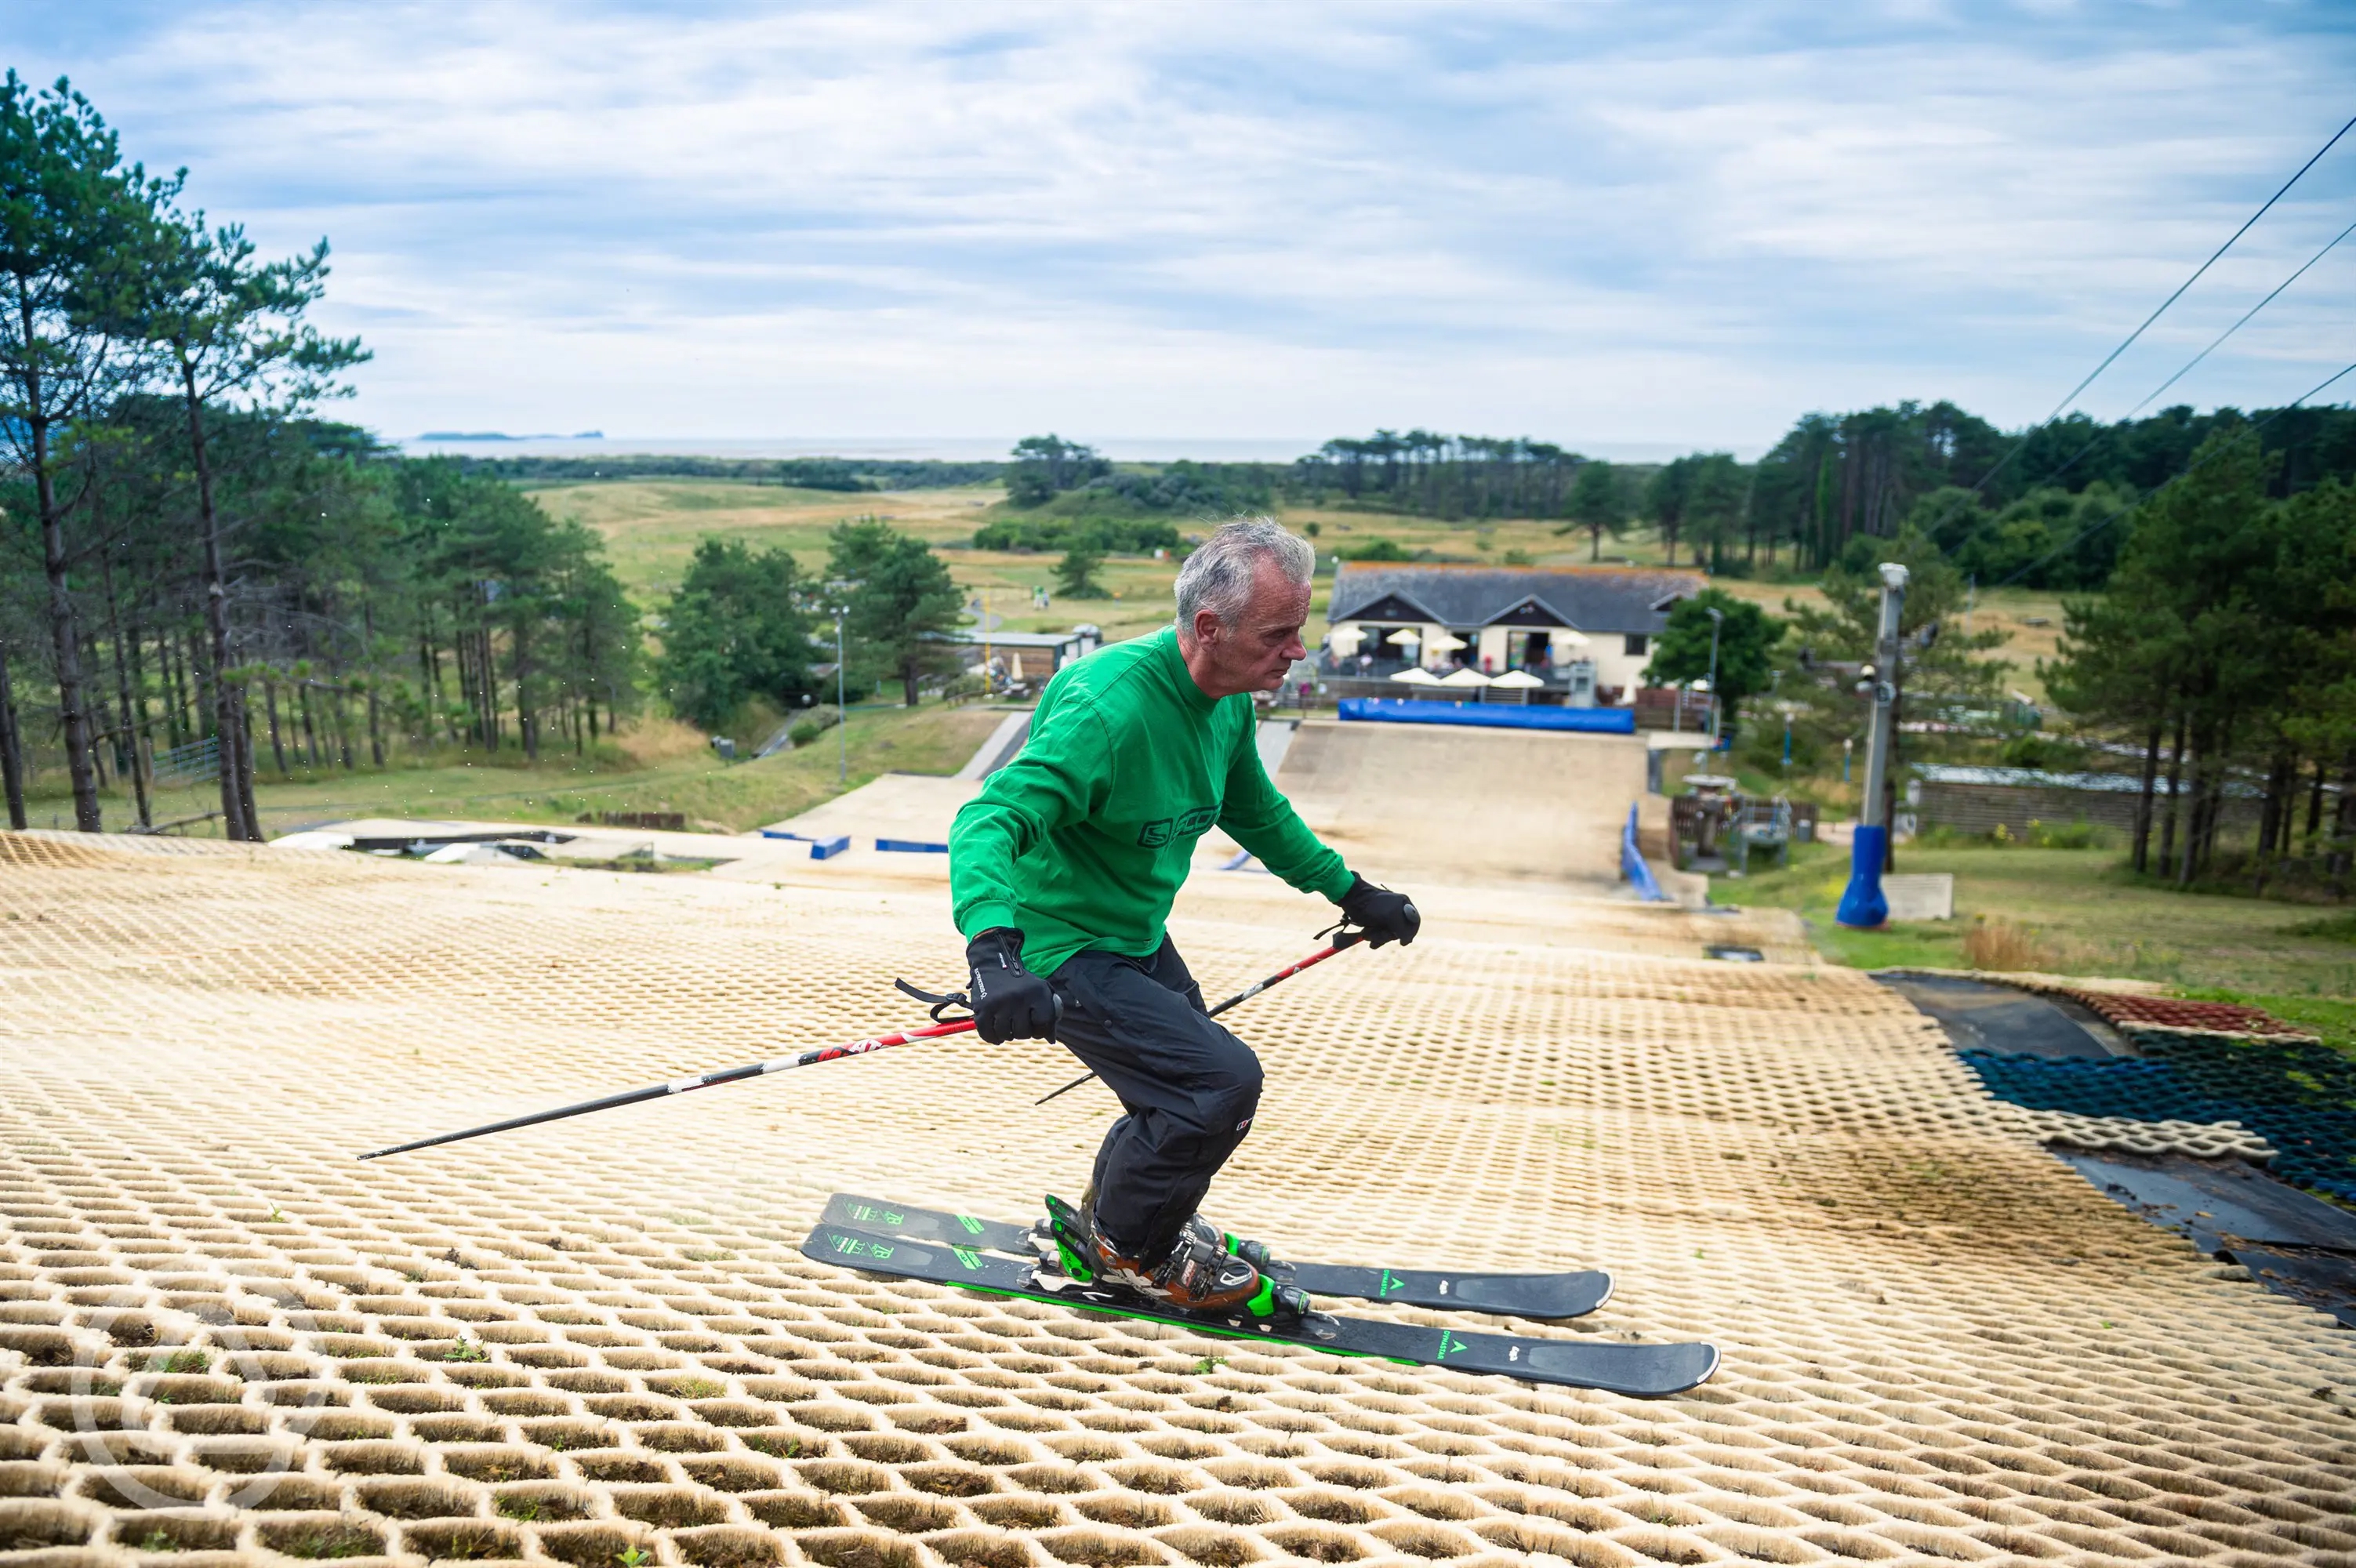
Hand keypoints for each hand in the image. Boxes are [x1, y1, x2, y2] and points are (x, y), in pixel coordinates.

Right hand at [965, 928, 1058, 1042]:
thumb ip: (1050, 1013)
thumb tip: (1050, 1040)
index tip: (1036, 1026)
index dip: (1041, 1029)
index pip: (1043, 1024)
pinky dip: (992, 1037)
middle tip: (1019, 1023)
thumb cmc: (1022, 983)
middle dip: (1023, 1031)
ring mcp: (999, 1003)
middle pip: (1023, 1032)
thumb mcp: (1041, 990)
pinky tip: (997, 1033)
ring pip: (1006, 1035)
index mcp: (1037, 993)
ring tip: (1008, 1024)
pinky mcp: (982, 1007)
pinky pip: (987, 1034)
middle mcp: (1018, 998)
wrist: (994, 964)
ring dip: (1007, 1034)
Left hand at [1338, 872, 1419, 947]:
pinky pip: (1378, 935)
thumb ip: (1403, 929)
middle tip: (1379, 932)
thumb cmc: (1373, 905)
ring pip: (1388, 935)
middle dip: (1387, 935)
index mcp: (1404, 904)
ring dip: (1378, 937)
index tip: (1402, 942)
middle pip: (1400, 932)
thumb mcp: (1392, 916)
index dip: (1410, 934)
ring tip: (1368, 933)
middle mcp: (1397, 911)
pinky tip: (1366, 935)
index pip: (1414, 923)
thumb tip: (1407, 941)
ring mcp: (1385, 917)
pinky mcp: (1375, 922)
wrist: (1352, 899)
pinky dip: (1373, 937)